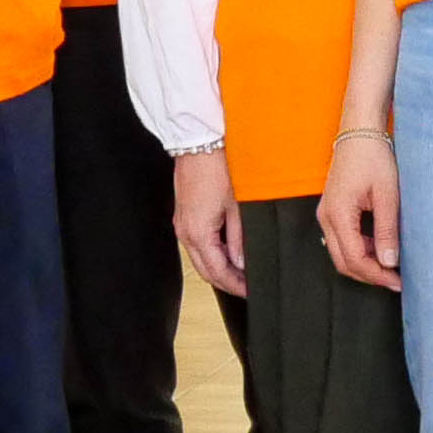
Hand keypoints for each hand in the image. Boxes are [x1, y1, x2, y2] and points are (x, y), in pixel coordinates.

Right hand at [169, 150, 245, 296]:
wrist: (198, 142)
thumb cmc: (217, 166)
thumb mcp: (238, 206)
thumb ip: (240, 238)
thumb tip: (242, 262)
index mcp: (198, 233)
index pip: (217, 272)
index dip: (236, 285)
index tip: (251, 290)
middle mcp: (185, 232)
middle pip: (205, 270)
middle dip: (227, 282)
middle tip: (248, 286)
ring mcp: (181, 224)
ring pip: (200, 258)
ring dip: (219, 267)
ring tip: (242, 270)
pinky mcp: (183, 215)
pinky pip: (196, 243)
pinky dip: (212, 252)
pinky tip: (228, 249)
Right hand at [318, 133, 401, 290]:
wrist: (359, 133)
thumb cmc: (374, 158)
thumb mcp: (387, 195)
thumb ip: (387, 230)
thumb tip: (389, 263)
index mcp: (338, 214)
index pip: (354, 258)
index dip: (377, 275)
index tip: (398, 281)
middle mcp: (326, 218)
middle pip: (344, 262)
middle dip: (370, 275)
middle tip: (396, 281)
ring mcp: (327, 215)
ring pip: (342, 254)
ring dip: (365, 263)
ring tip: (392, 265)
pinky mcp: (332, 212)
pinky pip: (343, 241)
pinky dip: (361, 250)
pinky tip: (381, 247)